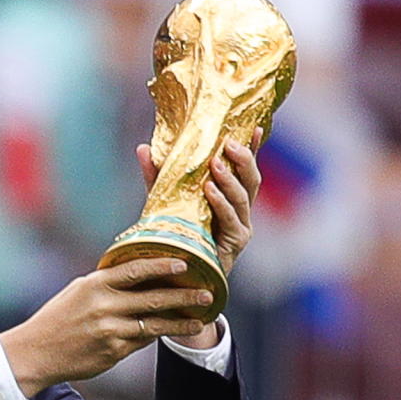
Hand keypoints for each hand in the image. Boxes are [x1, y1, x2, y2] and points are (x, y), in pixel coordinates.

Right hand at [0, 258, 213, 396]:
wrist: (35, 352)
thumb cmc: (57, 319)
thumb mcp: (77, 292)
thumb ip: (105, 284)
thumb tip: (138, 275)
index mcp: (94, 285)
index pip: (134, 270)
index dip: (162, 265)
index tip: (184, 262)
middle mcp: (104, 306)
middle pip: (153, 298)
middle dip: (183, 295)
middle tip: (207, 292)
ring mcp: (110, 330)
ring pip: (155, 324)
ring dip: (181, 321)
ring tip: (201, 318)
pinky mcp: (113, 351)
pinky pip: (142, 341)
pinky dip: (159, 335)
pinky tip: (173, 332)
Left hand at [136, 128, 262, 275]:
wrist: (176, 273)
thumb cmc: (175, 235)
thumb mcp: (164, 200)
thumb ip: (156, 175)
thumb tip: (142, 147)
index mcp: (230, 197)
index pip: (244, 169)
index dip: (253, 148)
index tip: (257, 127)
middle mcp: (241, 210)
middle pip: (251, 179)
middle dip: (244, 158)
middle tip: (229, 142)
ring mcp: (242, 226)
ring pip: (243, 197)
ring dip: (229, 179)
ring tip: (215, 164)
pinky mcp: (235, 242)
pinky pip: (232, 219)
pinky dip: (221, 203)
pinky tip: (210, 191)